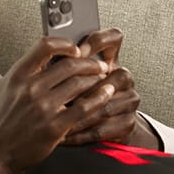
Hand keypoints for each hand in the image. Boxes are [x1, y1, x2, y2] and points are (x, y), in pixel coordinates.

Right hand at [0, 36, 113, 173]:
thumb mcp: (1, 91)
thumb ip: (20, 75)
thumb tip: (38, 63)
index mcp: (17, 76)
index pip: (45, 46)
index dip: (65, 44)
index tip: (75, 49)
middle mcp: (31, 88)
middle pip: (70, 64)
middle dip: (90, 63)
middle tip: (98, 66)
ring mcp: (44, 107)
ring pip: (80, 83)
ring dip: (96, 79)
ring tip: (104, 79)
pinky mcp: (55, 126)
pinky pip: (85, 108)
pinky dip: (99, 98)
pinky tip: (106, 94)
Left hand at [62, 29, 152, 145]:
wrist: (104, 131)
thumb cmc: (79, 103)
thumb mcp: (70, 81)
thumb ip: (63, 68)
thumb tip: (44, 59)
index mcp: (109, 61)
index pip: (113, 39)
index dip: (99, 42)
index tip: (80, 52)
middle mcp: (123, 78)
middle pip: (113, 76)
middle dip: (84, 89)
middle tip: (59, 96)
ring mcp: (129, 100)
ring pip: (104, 106)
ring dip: (78, 115)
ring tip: (57, 119)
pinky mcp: (128, 124)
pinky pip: (104, 129)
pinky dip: (82, 134)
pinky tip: (67, 134)